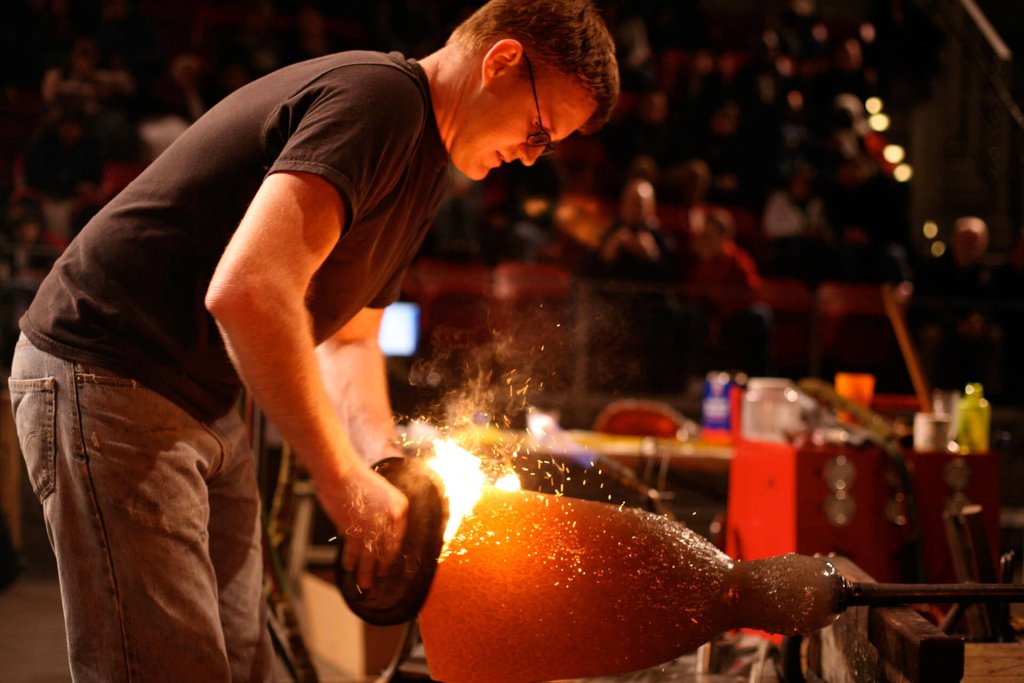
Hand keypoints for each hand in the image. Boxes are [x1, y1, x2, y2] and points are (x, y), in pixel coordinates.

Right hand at [318, 464, 408, 589]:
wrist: (339, 470)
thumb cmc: (356, 478)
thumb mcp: (379, 492)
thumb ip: (382, 512)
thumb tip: (379, 533)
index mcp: (400, 507)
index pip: (397, 538)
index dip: (391, 554)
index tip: (387, 565)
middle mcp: (390, 518)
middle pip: (386, 549)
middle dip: (380, 567)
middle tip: (377, 580)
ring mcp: (372, 525)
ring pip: (370, 554)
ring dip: (366, 571)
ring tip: (364, 584)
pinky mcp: (354, 528)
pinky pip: (353, 549)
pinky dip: (350, 559)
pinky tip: (348, 567)